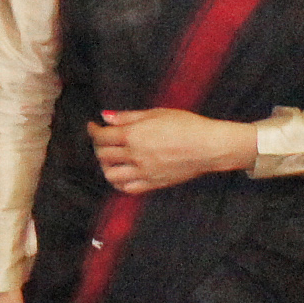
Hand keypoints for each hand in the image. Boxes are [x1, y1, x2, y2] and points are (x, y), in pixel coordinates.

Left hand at [89, 109, 256, 192]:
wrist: (210, 146)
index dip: (93, 130)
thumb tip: (106, 117)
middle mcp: (136, 155)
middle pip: (103, 155)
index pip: (102, 136)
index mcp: (134, 136)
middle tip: (102, 140)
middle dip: (98, 146)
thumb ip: (128, 117)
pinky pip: (128, 189)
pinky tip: (122, 173)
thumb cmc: (187, 125)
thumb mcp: (155, 113)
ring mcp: (145, 172)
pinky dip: (119, 183)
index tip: (93, 126)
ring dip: (105, 166)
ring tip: (110, 158)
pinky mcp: (155, 183)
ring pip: (111, 175)